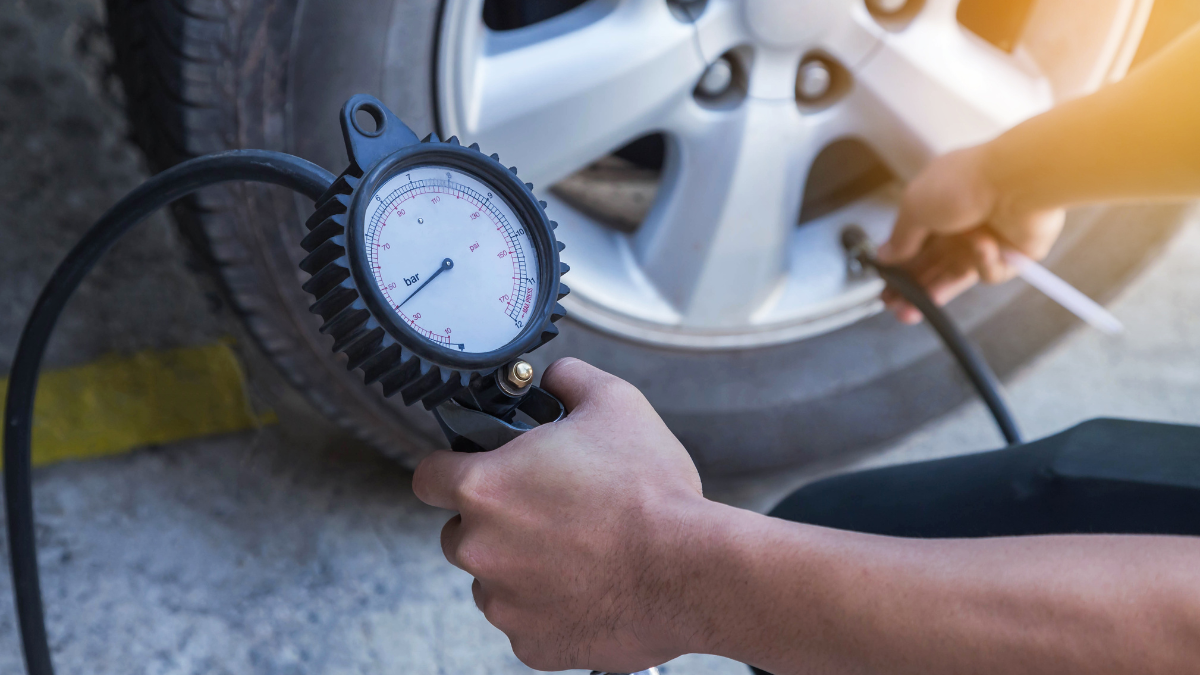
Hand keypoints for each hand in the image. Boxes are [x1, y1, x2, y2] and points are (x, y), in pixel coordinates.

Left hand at [412, 358, 708, 672]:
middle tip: (548, 510)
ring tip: (577, 551)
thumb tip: (555, 376)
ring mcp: (503, 603)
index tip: (475, 470)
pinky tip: (589, 587)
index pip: (427, 476)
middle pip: (460, 532)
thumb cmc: (652, 489)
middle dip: (494, 521)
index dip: (450, 468)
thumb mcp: (614, 403)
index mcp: (484, 488)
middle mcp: (479, 549)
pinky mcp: (531, 645)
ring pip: (492, 579)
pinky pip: (525, 621)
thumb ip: (569, 379)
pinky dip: (548, 608)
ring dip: (519, 566)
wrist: (693, 571)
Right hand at [877, 145, 1064, 323]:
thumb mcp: (915, 207)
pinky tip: (983, 246)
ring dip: (936, 291)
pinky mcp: (1011, 255)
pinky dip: (983, 262)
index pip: (913, 245)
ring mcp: (986, 240)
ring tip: (914, 310)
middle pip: (932, 264)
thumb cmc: (966, 182)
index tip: (885, 286)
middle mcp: (960, 224)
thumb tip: (885, 255)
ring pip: (956, 275)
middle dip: (912, 287)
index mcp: (936, 208)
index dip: (898, 267)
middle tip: (895, 306)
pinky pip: (989, 272)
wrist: (1018, 181)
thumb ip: (900, 238)